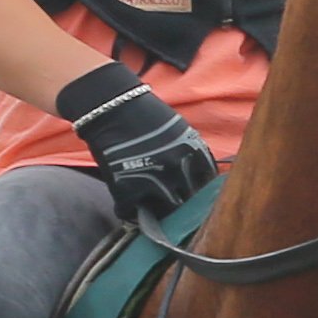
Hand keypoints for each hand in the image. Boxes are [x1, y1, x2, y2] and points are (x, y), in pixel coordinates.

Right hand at [58, 60, 213, 220]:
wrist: (111, 106)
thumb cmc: (143, 114)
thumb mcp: (179, 131)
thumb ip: (189, 154)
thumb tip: (194, 176)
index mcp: (194, 153)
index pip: (207, 185)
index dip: (197, 192)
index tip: (189, 194)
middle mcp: (179, 169)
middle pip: (188, 202)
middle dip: (180, 203)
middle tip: (169, 202)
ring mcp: (154, 181)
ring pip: (165, 212)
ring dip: (157, 211)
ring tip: (149, 206)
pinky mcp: (128, 190)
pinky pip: (130, 212)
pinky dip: (128, 210)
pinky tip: (127, 204)